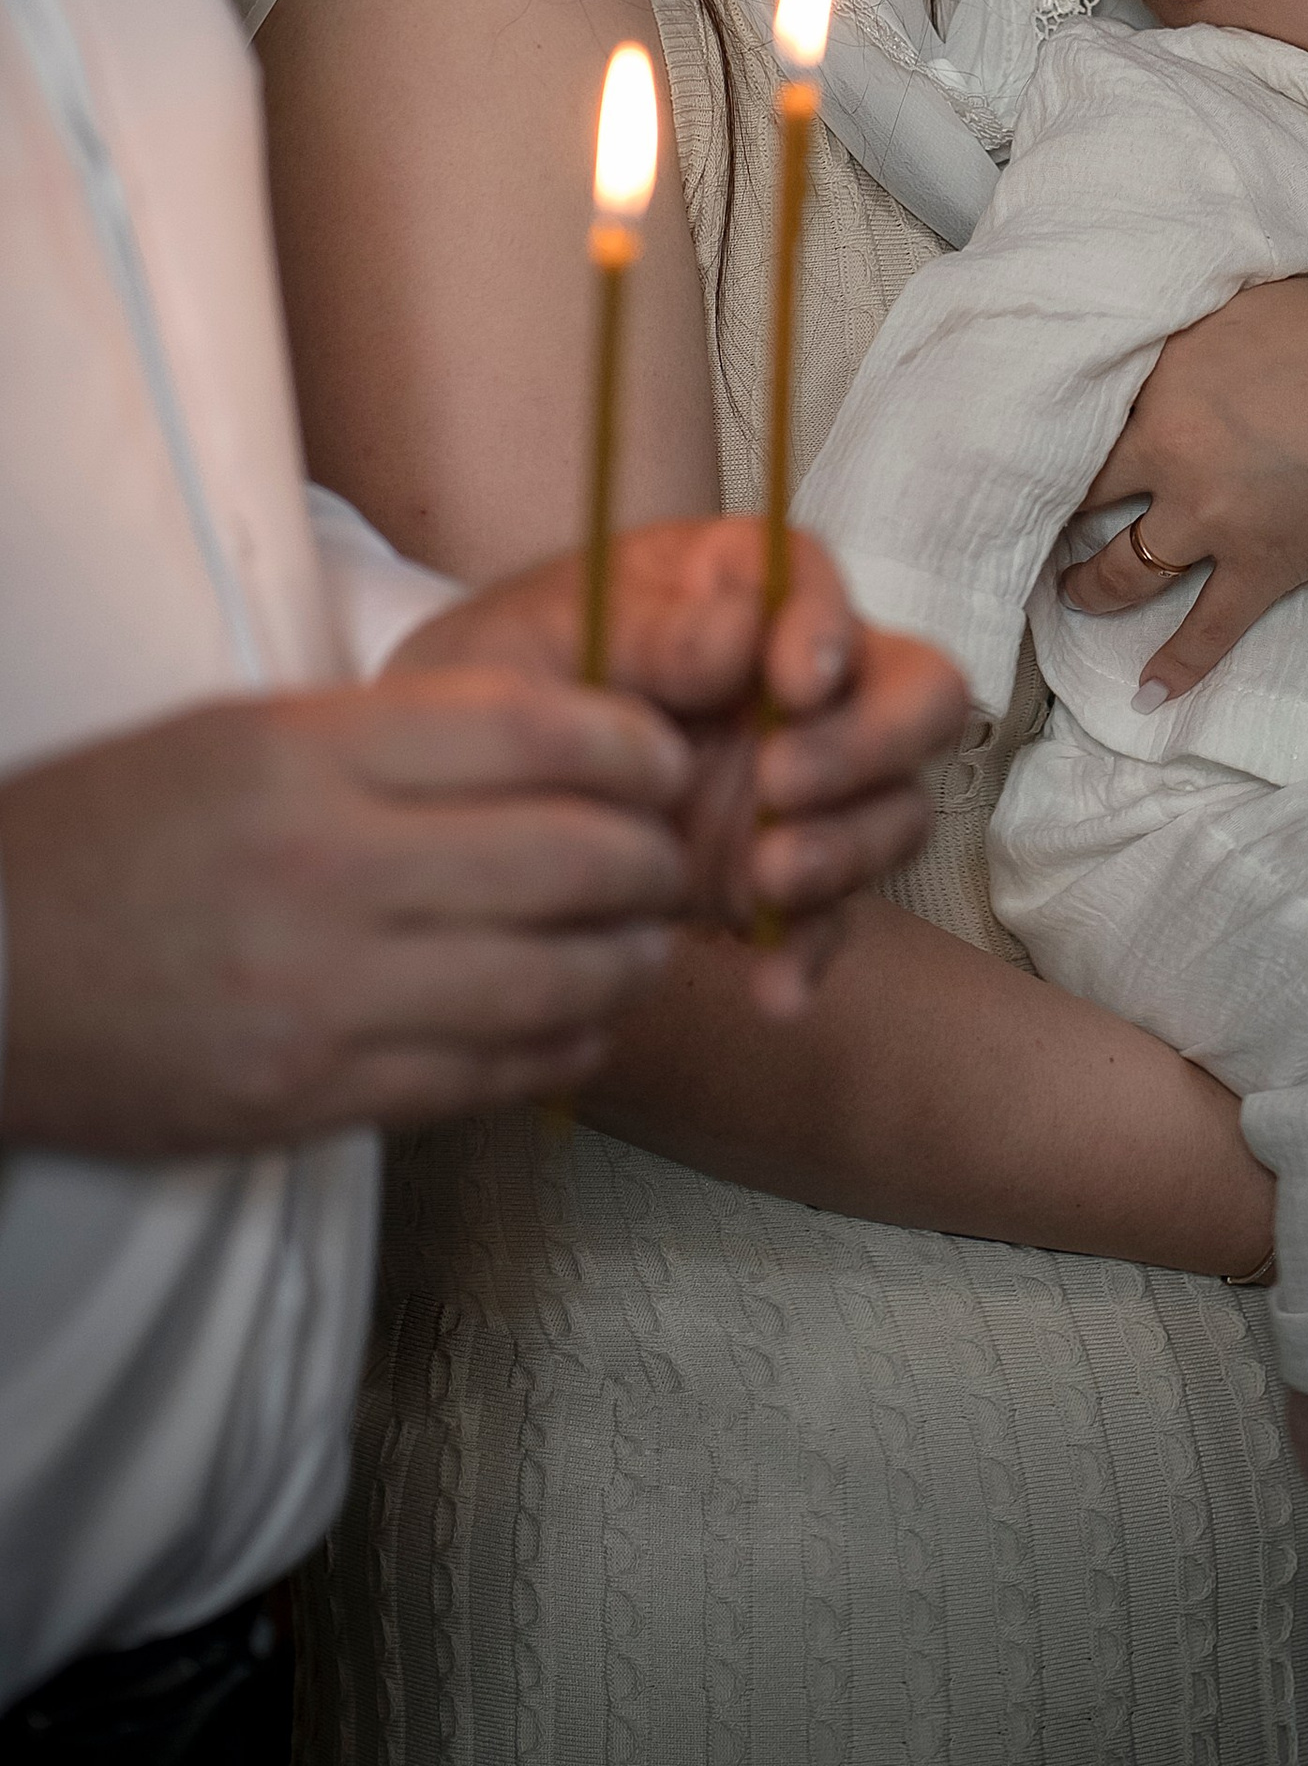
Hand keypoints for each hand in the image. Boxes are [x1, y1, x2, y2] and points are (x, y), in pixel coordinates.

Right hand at [0, 672, 693, 1154]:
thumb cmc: (109, 836)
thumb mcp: (242, 734)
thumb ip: (394, 735)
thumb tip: (554, 741)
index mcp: (309, 756)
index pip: (533, 732)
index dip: (630, 745)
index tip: (661, 756)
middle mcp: (328, 872)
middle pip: (566, 859)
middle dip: (651, 858)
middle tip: (672, 852)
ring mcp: (322, 999)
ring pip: (546, 981)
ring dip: (626, 962)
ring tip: (645, 942)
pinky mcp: (310, 1101)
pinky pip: (482, 1079)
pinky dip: (558, 1048)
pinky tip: (581, 1022)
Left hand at [392, 522, 970, 1016]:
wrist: (443, 797)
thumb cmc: (494, 683)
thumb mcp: (534, 643)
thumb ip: (642, 632)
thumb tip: (739, 636)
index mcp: (731, 587)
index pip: (818, 583)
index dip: (826, 628)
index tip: (793, 684)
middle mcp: (793, 677)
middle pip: (917, 688)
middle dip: (870, 741)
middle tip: (781, 783)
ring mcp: (804, 776)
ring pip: (895, 803)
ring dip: (848, 847)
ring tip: (761, 881)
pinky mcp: (784, 870)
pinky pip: (833, 913)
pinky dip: (812, 951)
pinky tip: (771, 990)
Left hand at [1062, 277, 1307, 701]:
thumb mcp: (1253, 305)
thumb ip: (1190, 339)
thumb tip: (1154, 355)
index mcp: (1163, 375)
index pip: (1077, 411)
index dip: (1046, 432)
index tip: (1021, 444)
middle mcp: (1172, 450)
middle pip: (1081, 497)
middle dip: (1047, 515)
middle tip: (1021, 527)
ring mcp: (1215, 518)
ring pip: (1122, 570)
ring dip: (1089, 589)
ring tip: (1071, 595)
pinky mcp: (1265, 566)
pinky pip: (1206, 630)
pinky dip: (1176, 665)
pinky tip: (1148, 692)